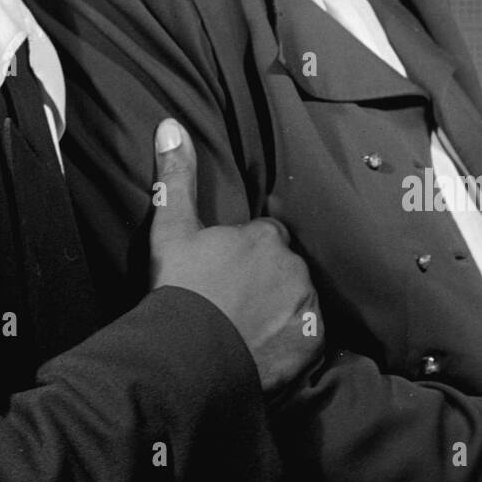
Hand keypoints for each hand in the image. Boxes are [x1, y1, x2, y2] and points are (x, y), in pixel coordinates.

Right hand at [148, 117, 322, 394]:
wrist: (187, 357)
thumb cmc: (179, 289)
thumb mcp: (171, 228)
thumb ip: (176, 176)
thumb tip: (171, 124)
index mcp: (266, 238)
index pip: (265, 237)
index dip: (245, 253)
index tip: (223, 270)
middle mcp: (294, 268)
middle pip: (285, 268)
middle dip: (266, 279)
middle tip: (232, 300)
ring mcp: (306, 309)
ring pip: (298, 300)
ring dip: (280, 309)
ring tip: (246, 328)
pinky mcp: (311, 347)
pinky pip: (307, 338)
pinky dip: (291, 342)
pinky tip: (263, 349)